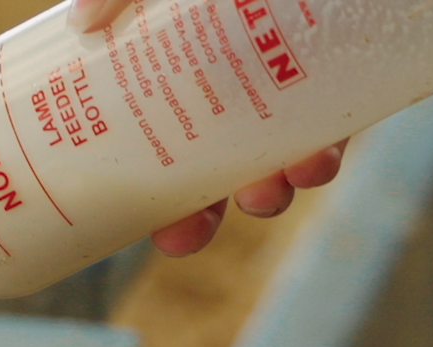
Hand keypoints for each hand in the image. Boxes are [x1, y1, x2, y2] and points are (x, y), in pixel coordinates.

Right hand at [67, 0, 346, 256]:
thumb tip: (80, 23)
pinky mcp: (352, 69)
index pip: (153, 127)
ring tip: (262, 198)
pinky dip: (325, 151)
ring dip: (266, 190)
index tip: (132, 220)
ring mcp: (294, 73)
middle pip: (209, 159)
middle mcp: (237, 69)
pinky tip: (316, 160)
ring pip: (276, 154)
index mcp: (185, 52)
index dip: (140, 182)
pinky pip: (338, 127)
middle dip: (198, 210)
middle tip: (182, 236)